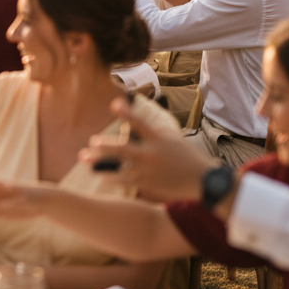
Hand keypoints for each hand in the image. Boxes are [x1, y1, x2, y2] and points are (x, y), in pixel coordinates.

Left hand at [79, 97, 218, 202]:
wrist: (203, 181)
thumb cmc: (187, 157)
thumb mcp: (173, 139)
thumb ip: (154, 132)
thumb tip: (140, 121)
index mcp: (159, 139)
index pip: (140, 123)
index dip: (126, 113)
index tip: (113, 104)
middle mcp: (152, 153)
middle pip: (123, 148)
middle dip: (105, 145)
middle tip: (92, 141)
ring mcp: (149, 170)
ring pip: (120, 165)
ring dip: (100, 162)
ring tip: (85, 157)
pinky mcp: (148, 184)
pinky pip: (125, 180)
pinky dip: (111, 178)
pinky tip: (99, 176)